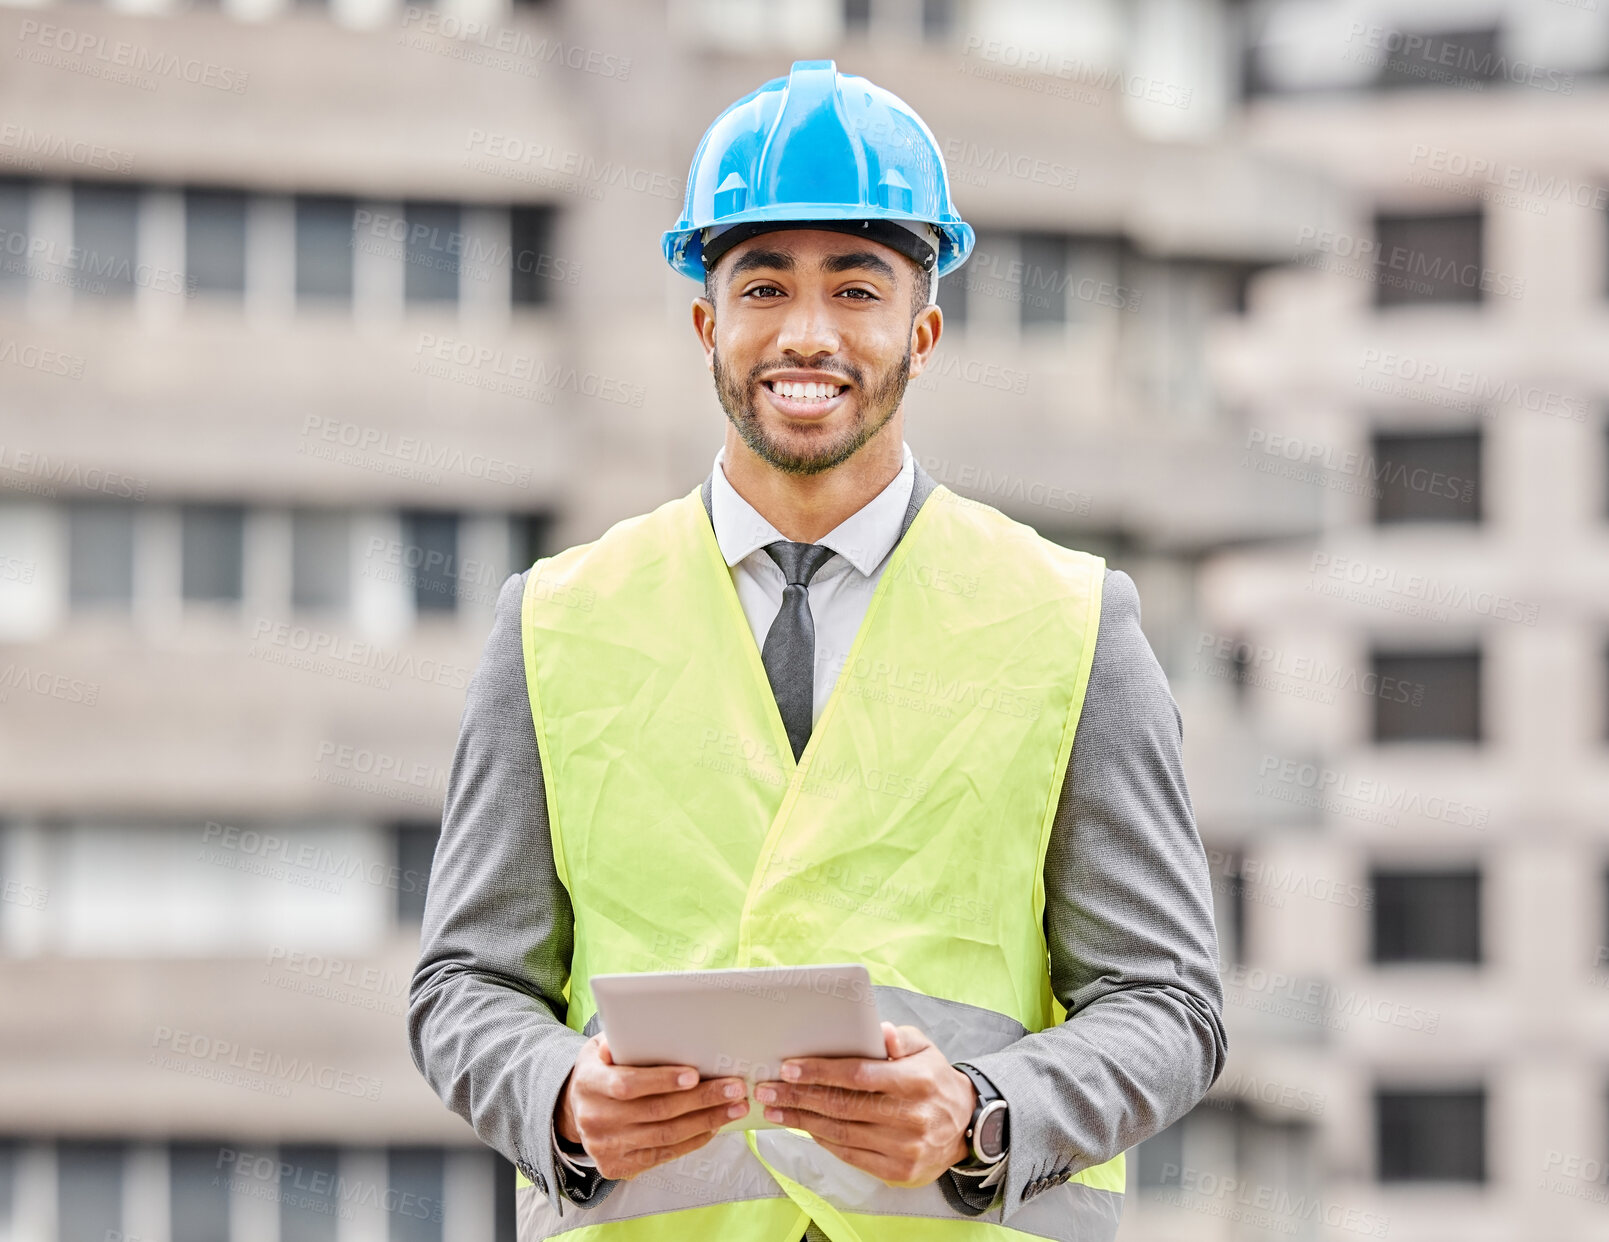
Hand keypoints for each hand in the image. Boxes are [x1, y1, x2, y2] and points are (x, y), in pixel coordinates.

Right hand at [555, 1033, 749, 1179]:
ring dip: (706, 1121)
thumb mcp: (599, 1048)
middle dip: (701, 1100)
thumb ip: (619, 1040)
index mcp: (589, 1084)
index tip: (694, 1075)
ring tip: (734, 1107)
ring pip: (665, 1136)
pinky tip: (713, 1126)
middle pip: (656, 1112)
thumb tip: (645, 1030)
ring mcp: (606, 1147)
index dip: (662, 1081)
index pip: (627, 1085)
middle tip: (733, 1088)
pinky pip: (663, 1155)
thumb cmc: (600, 1071)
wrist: (575, 1111)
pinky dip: (692, 1140)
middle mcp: (595, 1119)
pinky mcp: (618, 1167)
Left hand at [753, 1021, 977, 1187]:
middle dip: (798, 1097)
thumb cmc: (933, 1079)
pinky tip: (804, 1127)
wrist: (965, 1125)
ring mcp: (905, 1148)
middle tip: (767, 1089)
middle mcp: (911, 1117)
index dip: (820, 1072)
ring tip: (775, 1110)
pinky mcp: (898, 1171)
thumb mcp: (924, 1048)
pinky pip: (850, 1154)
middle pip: (843, 1106)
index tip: (788, 1068)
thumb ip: (900, 1037)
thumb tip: (879, 1031)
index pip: (858, 1075)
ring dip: (802, 1120)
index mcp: (916, 1081)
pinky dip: (823, 1140)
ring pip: (841, 1133)